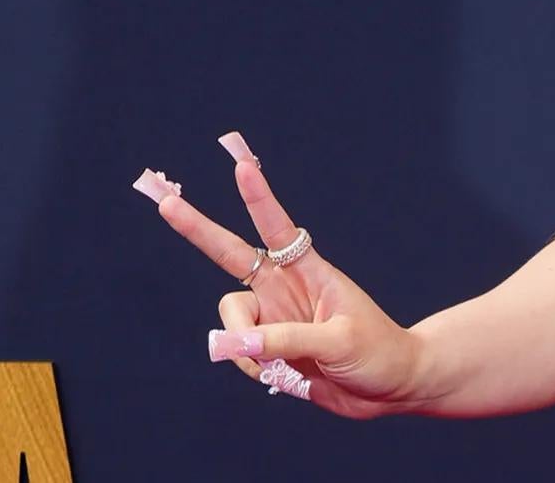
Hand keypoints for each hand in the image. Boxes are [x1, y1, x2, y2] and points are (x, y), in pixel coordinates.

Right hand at [132, 132, 428, 418]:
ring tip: (284, 366)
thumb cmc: (377, 351)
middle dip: (198, 228)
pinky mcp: (265, 348)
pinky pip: (238, 354)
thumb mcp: (339, 341)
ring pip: (230, 322)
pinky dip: (251, 368)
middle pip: (230, 254)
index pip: (278, 228)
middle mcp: (283, 288)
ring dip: (243, 347)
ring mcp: (272, 317)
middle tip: (166, 201)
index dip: (259, 198)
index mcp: (309, 271)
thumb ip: (286, 340)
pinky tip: (285, 377)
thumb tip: (232, 344)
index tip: (242, 167)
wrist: (388, 387)